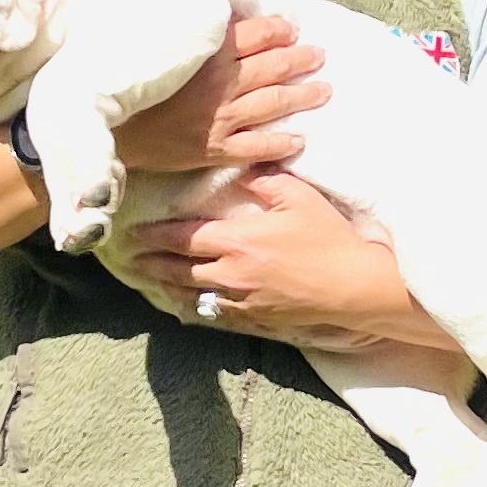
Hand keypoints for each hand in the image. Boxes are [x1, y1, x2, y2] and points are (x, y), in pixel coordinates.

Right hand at [112, 14, 326, 172]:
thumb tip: (223, 21)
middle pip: (273, 68)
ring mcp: (222, 119)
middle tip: (318, 55)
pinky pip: (258, 147)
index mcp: (209, 55)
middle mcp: (223, 85)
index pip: (256, 36)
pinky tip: (297, 140)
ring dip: (302, 96)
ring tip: (322, 90)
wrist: (113, 130)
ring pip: (274, 103)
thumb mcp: (162, 48)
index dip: (278, 30)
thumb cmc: (133, 84)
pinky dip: (280, 144)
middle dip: (300, 59)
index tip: (290, 29)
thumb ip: (195, 36)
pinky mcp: (217, 149)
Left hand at [130, 166, 441, 353]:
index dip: (155, 235)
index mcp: (237, 240)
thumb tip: (244, 168)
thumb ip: (266, 180)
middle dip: (152, 263)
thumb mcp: (299, 197)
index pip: (183, 237)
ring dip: (169, 287)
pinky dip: (198, 310)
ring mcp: (243, 299)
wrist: (354, 286)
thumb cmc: (329, 239)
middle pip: (179, 269)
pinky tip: (190, 307)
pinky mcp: (257, 318)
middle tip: (132, 259)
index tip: (133, 233)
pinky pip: (218, 315)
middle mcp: (232, 272)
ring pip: (194, 295)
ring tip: (152, 281)